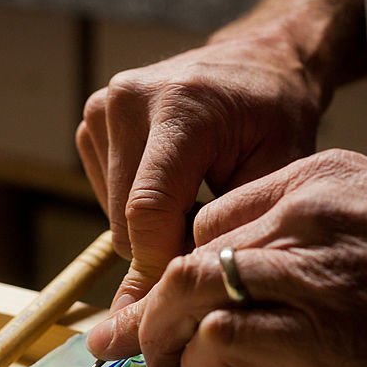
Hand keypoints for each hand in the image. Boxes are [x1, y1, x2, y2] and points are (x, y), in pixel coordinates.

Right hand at [76, 35, 324, 309]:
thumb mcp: (273, 175)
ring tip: (198, 206)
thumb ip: (222, 236)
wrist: (255, 63)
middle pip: (125, 222)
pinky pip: (106, 199)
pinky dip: (139, 210)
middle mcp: (128, 101)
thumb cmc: (275, 119)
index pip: (148, 211)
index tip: (181, 303)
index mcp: (179, 108)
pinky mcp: (91, 122)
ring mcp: (102, 109)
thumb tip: (175, 303)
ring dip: (153, 231)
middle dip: (163, 252)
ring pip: (113, 218)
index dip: (160, 268)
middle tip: (208, 249)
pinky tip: (175, 189)